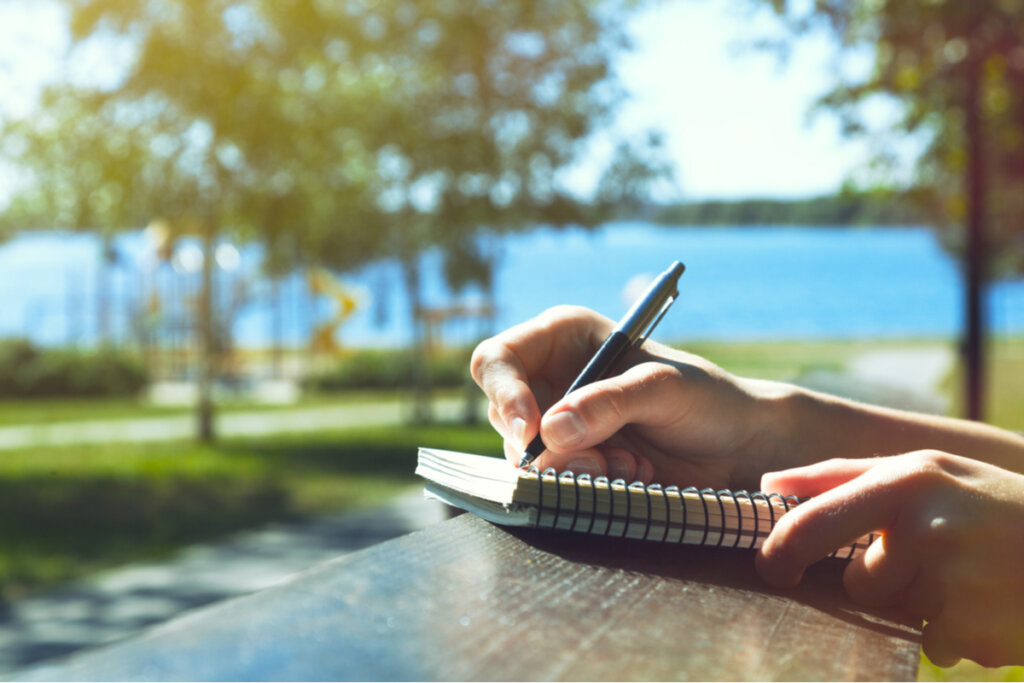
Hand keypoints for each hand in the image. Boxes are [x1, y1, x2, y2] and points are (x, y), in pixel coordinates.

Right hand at [470, 306, 785, 489]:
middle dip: (545, 445)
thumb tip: (550, 430)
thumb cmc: (706, 400)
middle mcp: (551, 377)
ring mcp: (558, 423)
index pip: (498, 359)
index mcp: (563, 338)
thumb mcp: (664, 390)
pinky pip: (551, 481)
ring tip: (631, 466)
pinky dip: (587, 484)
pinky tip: (631, 475)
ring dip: (575, 468)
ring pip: (525, 455)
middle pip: (503, 414)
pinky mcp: (571, 461)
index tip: (530, 431)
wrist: (736, 449)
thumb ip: (610, 403)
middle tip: (598, 460)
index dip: (504, 393)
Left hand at [756, 451, 1023, 667]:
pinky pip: (935, 645)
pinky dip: (958, 633)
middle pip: (857, 583)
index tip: (770, 568)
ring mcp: (952, 582)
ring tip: (972, 575)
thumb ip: (842, 476)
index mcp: (905, 482)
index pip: (815, 521)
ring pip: (898, 614)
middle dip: (885, 580)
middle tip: (938, 556)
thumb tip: (769, 483)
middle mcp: (924, 529)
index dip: (781, 548)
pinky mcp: (973, 629)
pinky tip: (991, 602)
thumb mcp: (926, 470)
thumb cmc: (991, 503)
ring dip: (926, 606)